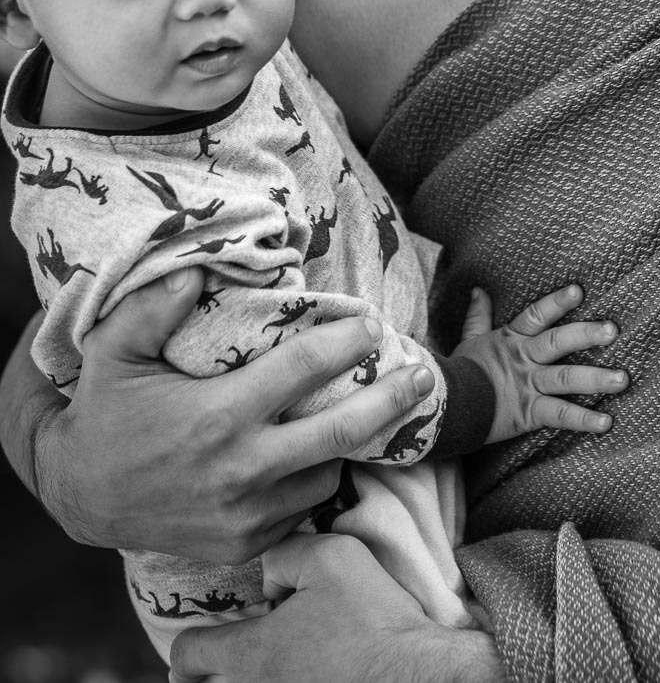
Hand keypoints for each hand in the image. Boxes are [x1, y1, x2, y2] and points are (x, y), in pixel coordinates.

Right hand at [0, 268, 433, 561]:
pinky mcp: (247, 545)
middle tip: (423, 375)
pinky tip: (328, 454)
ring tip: (377, 411)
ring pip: (327, 475)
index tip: (373, 324)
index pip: (304, 370)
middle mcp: (242, 470)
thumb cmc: (106, 414)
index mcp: (220, 416)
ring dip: (352, 444)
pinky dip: (319, 481)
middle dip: (390, 401)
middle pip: (341, 433)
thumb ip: (152, 306)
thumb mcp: (113, 352)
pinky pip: (303, 510)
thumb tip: (196, 269)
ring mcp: (247, 515)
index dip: (347, 342)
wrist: (81, 497)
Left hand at [168, 533, 504, 682]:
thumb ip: (284, 553)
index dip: (190, 639)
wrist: (413, 672)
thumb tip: (270, 580)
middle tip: (215, 661)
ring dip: (238, 679)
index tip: (205, 633)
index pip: (188, 654)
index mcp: (251, 653)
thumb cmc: (371, 617)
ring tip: (261, 664)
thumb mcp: (330, 556)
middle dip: (202, 675)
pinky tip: (300, 670)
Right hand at [453, 283, 628, 442]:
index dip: (557, 303)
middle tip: (613, 330)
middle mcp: (524, 360)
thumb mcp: (471, 340)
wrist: (447, 409)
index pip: (536, 316)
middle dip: (586, 335)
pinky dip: (584, 420)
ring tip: (623, 379)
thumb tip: (479, 290)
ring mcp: (529, 386)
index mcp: (512, 339)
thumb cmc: (461, 372)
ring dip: (596, 379)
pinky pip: (561, 416)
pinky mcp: (530, 414)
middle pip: (558, 343)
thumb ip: (479, 315)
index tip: (578, 290)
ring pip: (566, 380)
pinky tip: (607, 422)